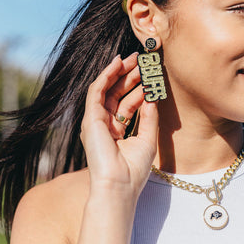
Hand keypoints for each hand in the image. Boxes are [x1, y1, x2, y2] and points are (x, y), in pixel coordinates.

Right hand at [80, 53, 158, 199]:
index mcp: (116, 131)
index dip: (140, 89)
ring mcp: (95, 121)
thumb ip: (149, 117)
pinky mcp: (90, 118)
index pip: (127, 104)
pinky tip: (117, 64)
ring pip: (106, 89)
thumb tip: (152, 97)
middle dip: (129, 76)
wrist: (119, 185)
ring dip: (119, 72)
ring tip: (133, 58)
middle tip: (143, 61)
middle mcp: (104, 124)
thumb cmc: (133, 170)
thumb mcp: (147, 139)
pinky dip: (106, 75)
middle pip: (116, 94)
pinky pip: (97, 91)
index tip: (153, 76)